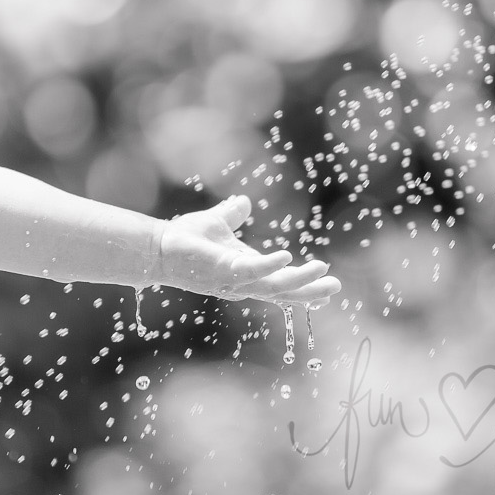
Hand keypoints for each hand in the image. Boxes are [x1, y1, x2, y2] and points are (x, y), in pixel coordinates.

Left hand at [155, 195, 339, 306]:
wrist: (159, 246)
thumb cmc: (186, 240)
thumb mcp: (218, 223)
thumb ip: (233, 215)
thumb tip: (244, 202)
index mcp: (248, 272)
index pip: (280, 284)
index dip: (303, 287)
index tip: (328, 289)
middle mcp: (244, 282)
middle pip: (283, 293)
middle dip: (310, 291)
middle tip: (335, 287)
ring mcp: (234, 280)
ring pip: (273, 286)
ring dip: (299, 281)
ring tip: (322, 270)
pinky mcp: (223, 271)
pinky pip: (251, 272)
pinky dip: (269, 266)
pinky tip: (286, 257)